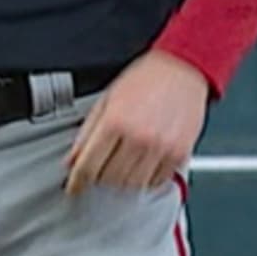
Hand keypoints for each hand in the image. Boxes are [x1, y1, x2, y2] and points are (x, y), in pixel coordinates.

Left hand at [63, 50, 212, 196]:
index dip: (77, 181)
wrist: (183, 67)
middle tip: (100, 169)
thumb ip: (88, 131)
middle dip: (99, 177)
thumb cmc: (146, 79)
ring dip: (122, 181)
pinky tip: (143, 166)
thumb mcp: (107, 99)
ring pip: (131, 185)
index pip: (88, 165)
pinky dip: (146, 180)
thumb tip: (73, 158)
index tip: (74, 187)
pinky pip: (156, 182)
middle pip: (108, 178)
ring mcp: (160, 148)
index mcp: (115, 121)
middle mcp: (138, 137)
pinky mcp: (178, 154)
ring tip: (121, 167)